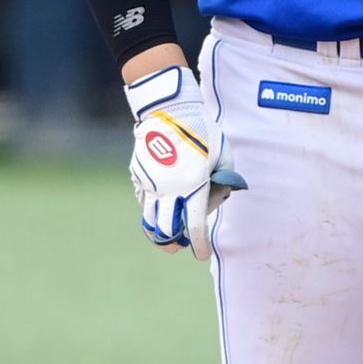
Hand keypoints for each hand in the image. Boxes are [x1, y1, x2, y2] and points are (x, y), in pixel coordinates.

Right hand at [124, 64, 245, 257]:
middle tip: (180, 246)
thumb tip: (215, 200)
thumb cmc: (202, 130)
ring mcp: (149, 182)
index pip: (195, 226)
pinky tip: (161, 205)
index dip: (199, 245)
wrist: (168, 108)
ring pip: (148, 219)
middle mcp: (168, 189)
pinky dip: (151, 207)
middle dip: (173, 243)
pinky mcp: (138, 175)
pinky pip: (143, 199)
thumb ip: (224, 180)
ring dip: (158, 230)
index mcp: (193, 185)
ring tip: (167, 233)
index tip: (201, 255)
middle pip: (165, 230)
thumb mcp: (223, 154)